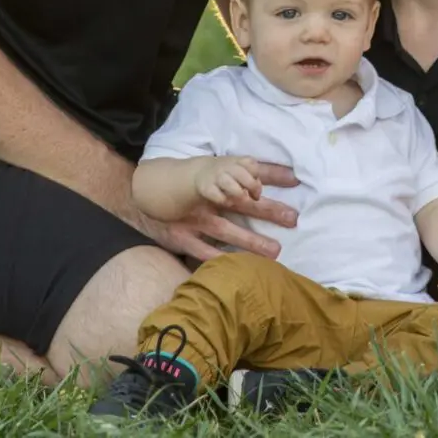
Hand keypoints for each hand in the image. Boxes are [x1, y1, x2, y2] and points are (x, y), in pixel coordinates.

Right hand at [137, 159, 299, 264]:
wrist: (142, 195)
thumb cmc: (183, 186)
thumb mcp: (207, 174)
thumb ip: (233, 173)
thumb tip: (261, 170)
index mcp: (214, 180)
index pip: (246, 174)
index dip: (270, 175)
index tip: (295, 179)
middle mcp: (206, 199)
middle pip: (241, 203)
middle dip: (267, 210)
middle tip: (292, 218)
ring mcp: (193, 219)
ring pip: (225, 230)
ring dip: (250, 241)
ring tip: (275, 251)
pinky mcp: (181, 238)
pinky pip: (202, 251)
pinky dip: (219, 259)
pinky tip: (237, 267)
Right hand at [193, 155, 266, 206]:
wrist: (199, 171)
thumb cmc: (225, 172)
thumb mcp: (238, 168)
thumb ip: (250, 176)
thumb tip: (257, 191)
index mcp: (237, 161)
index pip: (251, 164)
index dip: (257, 177)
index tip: (256, 188)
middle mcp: (226, 166)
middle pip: (243, 175)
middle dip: (252, 187)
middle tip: (254, 197)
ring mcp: (216, 177)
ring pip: (230, 185)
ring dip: (240, 195)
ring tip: (242, 200)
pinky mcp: (206, 188)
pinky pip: (218, 196)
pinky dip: (226, 201)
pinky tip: (228, 202)